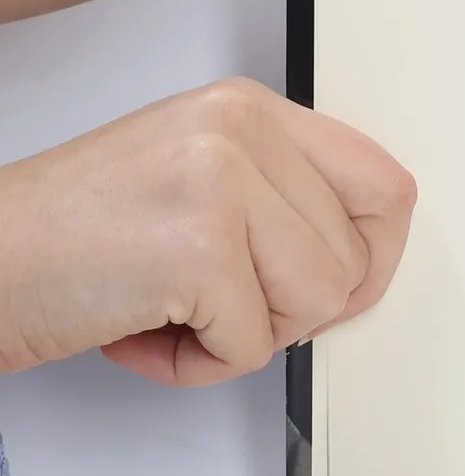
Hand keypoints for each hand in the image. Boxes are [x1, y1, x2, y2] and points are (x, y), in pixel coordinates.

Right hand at [0, 79, 415, 382]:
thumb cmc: (71, 237)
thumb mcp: (195, 179)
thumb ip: (280, 197)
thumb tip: (363, 255)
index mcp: (252, 109)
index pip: (383, 185)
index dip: (374, 256)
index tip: (337, 289)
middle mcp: (242, 130)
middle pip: (353, 258)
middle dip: (292, 309)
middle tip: (218, 305)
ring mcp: (222, 182)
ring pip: (315, 304)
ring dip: (245, 337)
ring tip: (174, 312)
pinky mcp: (197, 249)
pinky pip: (252, 347)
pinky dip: (198, 365)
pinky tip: (141, 332)